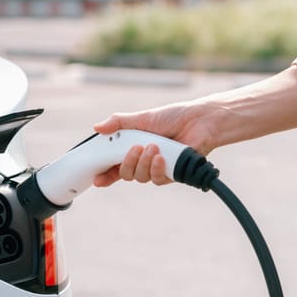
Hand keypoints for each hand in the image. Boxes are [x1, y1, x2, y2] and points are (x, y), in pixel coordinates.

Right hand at [92, 66, 296, 187]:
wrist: (200, 121)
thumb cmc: (173, 117)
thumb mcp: (142, 119)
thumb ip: (120, 123)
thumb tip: (97, 127)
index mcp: (133, 149)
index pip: (114, 165)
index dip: (104, 174)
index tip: (96, 179)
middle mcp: (143, 161)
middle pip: (124, 174)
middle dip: (126, 163)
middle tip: (136, 148)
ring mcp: (156, 169)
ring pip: (139, 177)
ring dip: (144, 163)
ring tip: (154, 147)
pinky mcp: (171, 175)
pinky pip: (157, 179)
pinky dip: (157, 167)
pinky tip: (162, 156)